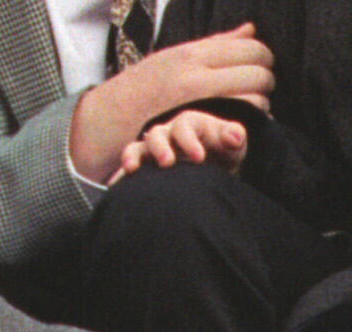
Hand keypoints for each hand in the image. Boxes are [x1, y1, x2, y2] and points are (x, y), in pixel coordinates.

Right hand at [72, 28, 277, 178]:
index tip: (257, 70)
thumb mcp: (177, 58)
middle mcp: (194, 73)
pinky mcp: (196, 129)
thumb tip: (252, 29)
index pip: (252, 48)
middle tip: (257, 92)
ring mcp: (196, 102)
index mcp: (192, 52)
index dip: (263, 61)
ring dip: (260, 109)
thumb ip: (216, 46)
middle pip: (258, 75)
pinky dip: (247, 127)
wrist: (109, 117)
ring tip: (248, 111)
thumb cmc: (147, 88)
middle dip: (265, 86)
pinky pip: (240, 124)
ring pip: (255, 102)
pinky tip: (239, 128)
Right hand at [109, 104, 248, 178]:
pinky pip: (129, 166)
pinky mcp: (145, 165)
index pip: (185, 127)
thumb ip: (233, 137)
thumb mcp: (232, 143)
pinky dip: (121, 174)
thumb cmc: (223, 150)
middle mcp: (167, 134)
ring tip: (132, 169)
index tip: (200, 158)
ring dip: (134, 156)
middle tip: (168, 163)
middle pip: (158, 135)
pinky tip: (115, 186)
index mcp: (188, 125)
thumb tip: (236, 135)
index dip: (190, 140)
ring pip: (138, 148)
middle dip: (161, 147)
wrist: (213, 163)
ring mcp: (153, 149)